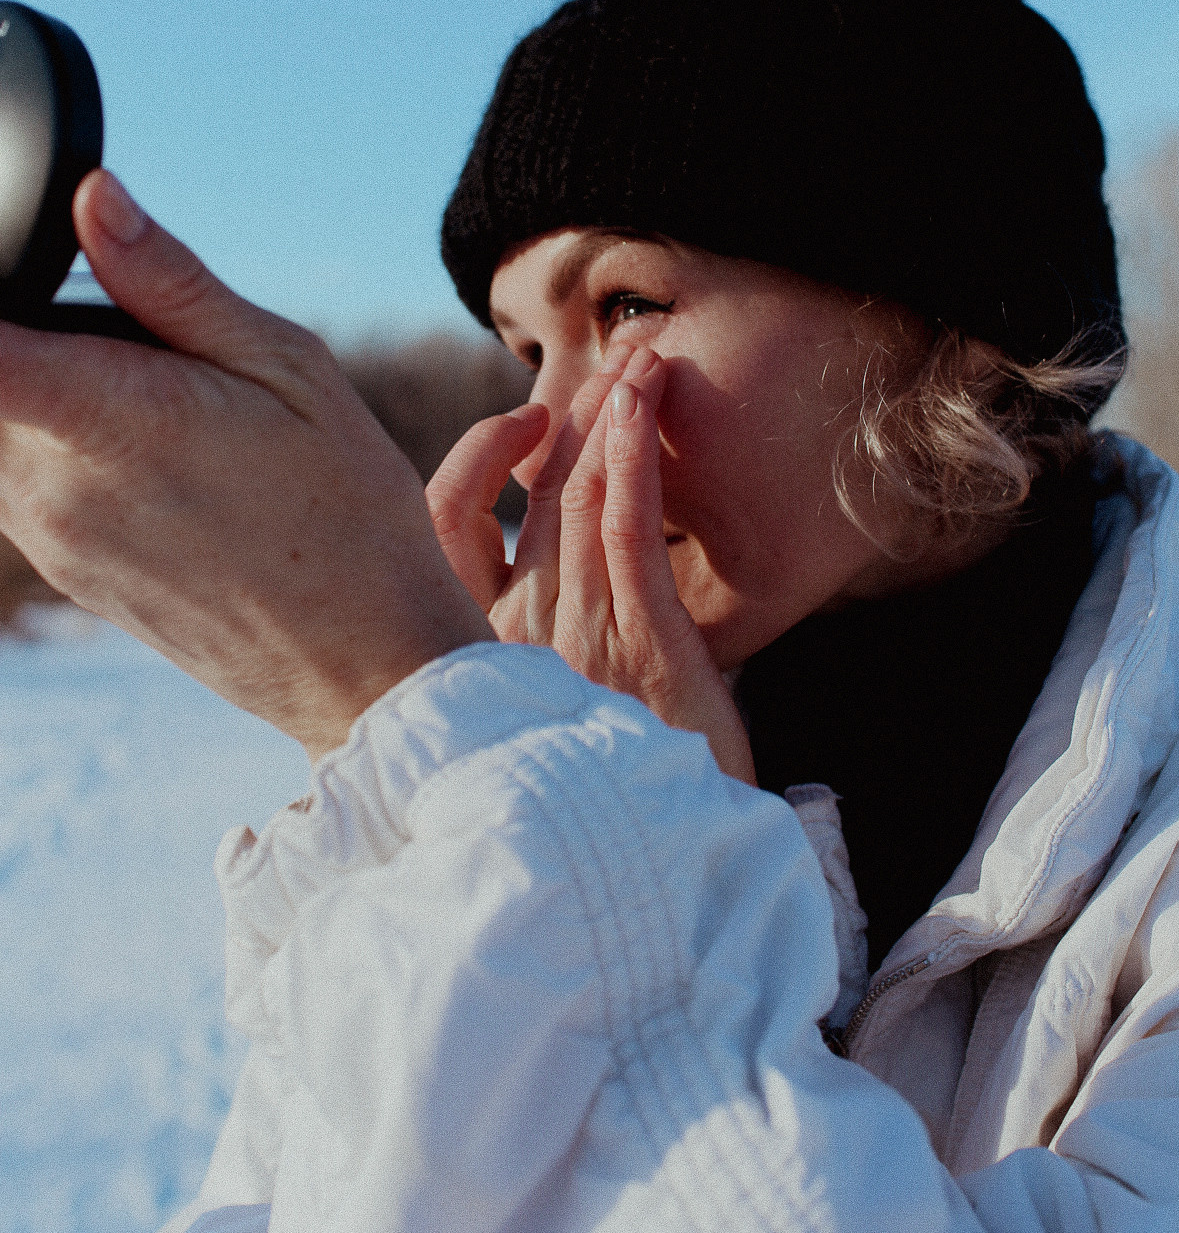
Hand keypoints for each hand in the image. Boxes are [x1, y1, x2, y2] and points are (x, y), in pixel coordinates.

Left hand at [0, 171, 491, 757]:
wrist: (364, 662)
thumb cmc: (348, 507)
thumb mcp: (290, 368)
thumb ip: (174, 282)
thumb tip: (93, 198)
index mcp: (116, 419)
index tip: (6, 267)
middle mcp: (57, 488)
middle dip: (37, 334)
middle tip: (140, 339)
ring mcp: (50, 539)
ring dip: (45, 392)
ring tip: (158, 398)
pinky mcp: (62, 572)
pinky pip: (17, 479)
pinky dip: (58, 443)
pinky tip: (158, 456)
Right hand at [428, 347, 754, 782]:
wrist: (674, 876)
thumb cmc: (617, 797)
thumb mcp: (555, 720)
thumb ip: (532, 657)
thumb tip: (524, 595)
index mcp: (488, 651)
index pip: (448, 529)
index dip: (480, 461)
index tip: (528, 424)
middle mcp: (519, 637)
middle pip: (522, 495)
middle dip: (567, 413)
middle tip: (609, 356)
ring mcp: (579, 637)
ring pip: (574, 495)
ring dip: (608, 414)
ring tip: (640, 357)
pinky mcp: (645, 643)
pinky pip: (627, 527)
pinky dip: (632, 456)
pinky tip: (643, 404)